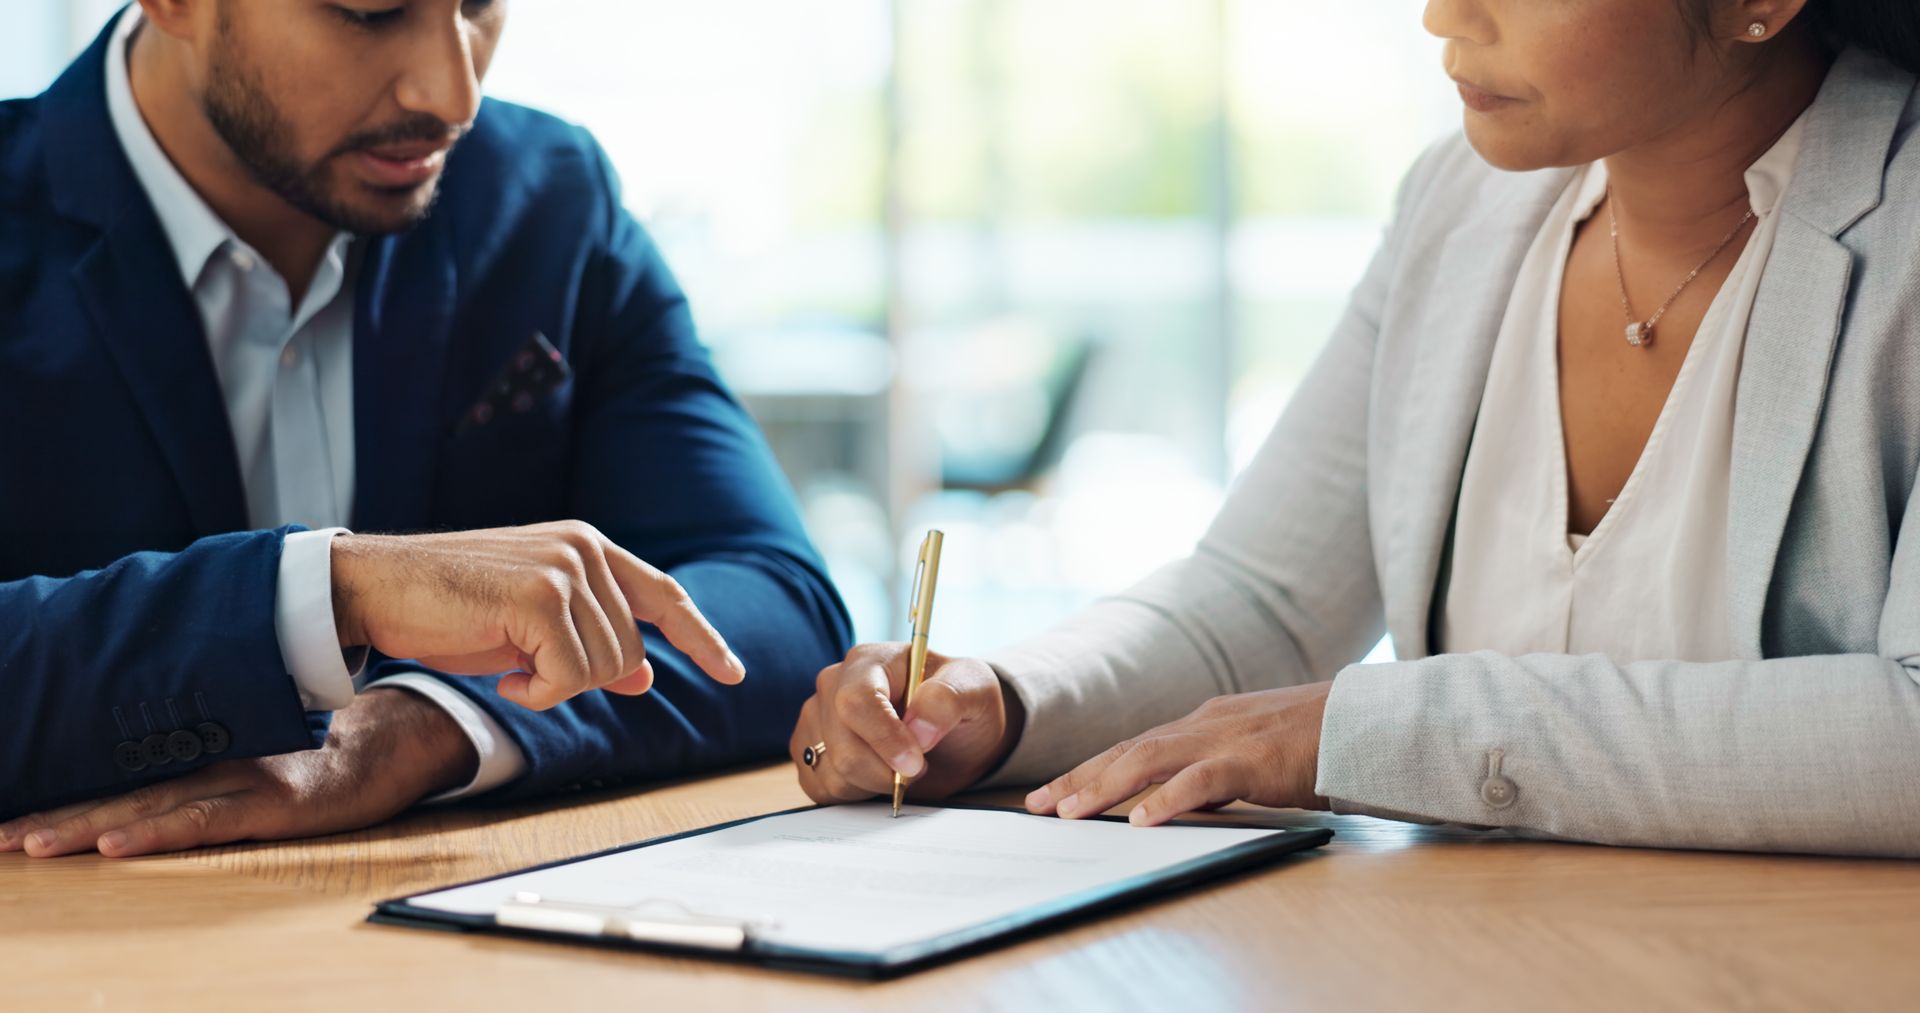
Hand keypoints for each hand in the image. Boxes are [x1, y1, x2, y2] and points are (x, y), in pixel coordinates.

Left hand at [0, 687, 476, 858]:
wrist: (399, 745)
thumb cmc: (329, 766)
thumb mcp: (263, 775)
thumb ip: (218, 783)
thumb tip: (162, 797)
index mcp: (206, 770)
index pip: (121, 792)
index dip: (62, 809)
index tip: (7, 828)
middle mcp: (215, 775)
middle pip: (120, 801)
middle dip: (54, 822)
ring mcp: (245, 787)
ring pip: (152, 811)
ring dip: (87, 830)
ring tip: (32, 846)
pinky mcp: (277, 806)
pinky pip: (208, 823)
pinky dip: (159, 835)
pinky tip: (119, 847)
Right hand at [331, 520, 745, 709]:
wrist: (378, 589)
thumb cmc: (451, 608)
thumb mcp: (535, 626)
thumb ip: (592, 639)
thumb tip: (646, 674)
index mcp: (590, 547)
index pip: (664, 595)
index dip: (702, 637)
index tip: (734, 673)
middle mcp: (586, 549)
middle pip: (628, 651)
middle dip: (582, 679)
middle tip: (523, 669)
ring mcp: (565, 570)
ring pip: (604, 668)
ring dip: (553, 686)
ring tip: (507, 663)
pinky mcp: (539, 597)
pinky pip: (567, 679)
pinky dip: (536, 695)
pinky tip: (501, 677)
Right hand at [790, 643, 1024, 802]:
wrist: (953, 733)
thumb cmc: (960, 702)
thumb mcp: (975, 689)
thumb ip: (950, 699)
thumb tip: (919, 730)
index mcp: (869, 661)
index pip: (856, 701)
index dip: (884, 738)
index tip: (915, 763)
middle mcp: (833, 686)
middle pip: (843, 745)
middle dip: (886, 770)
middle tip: (919, 766)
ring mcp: (817, 720)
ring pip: (832, 773)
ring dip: (875, 784)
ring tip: (899, 767)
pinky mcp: (810, 753)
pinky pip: (822, 789)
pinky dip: (856, 794)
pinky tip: (877, 776)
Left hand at [1026, 684, 1332, 825]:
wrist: (1364, 720)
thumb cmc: (1314, 740)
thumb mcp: (1250, 754)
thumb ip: (1213, 771)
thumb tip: (1178, 799)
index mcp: (1203, 723)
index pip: (1133, 746)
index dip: (1090, 769)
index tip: (1053, 792)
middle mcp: (1204, 724)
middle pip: (1127, 751)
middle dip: (1078, 778)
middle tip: (1038, 806)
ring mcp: (1225, 739)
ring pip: (1149, 760)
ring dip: (1105, 787)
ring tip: (1070, 812)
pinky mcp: (1252, 760)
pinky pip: (1201, 781)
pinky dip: (1168, 799)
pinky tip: (1142, 820)